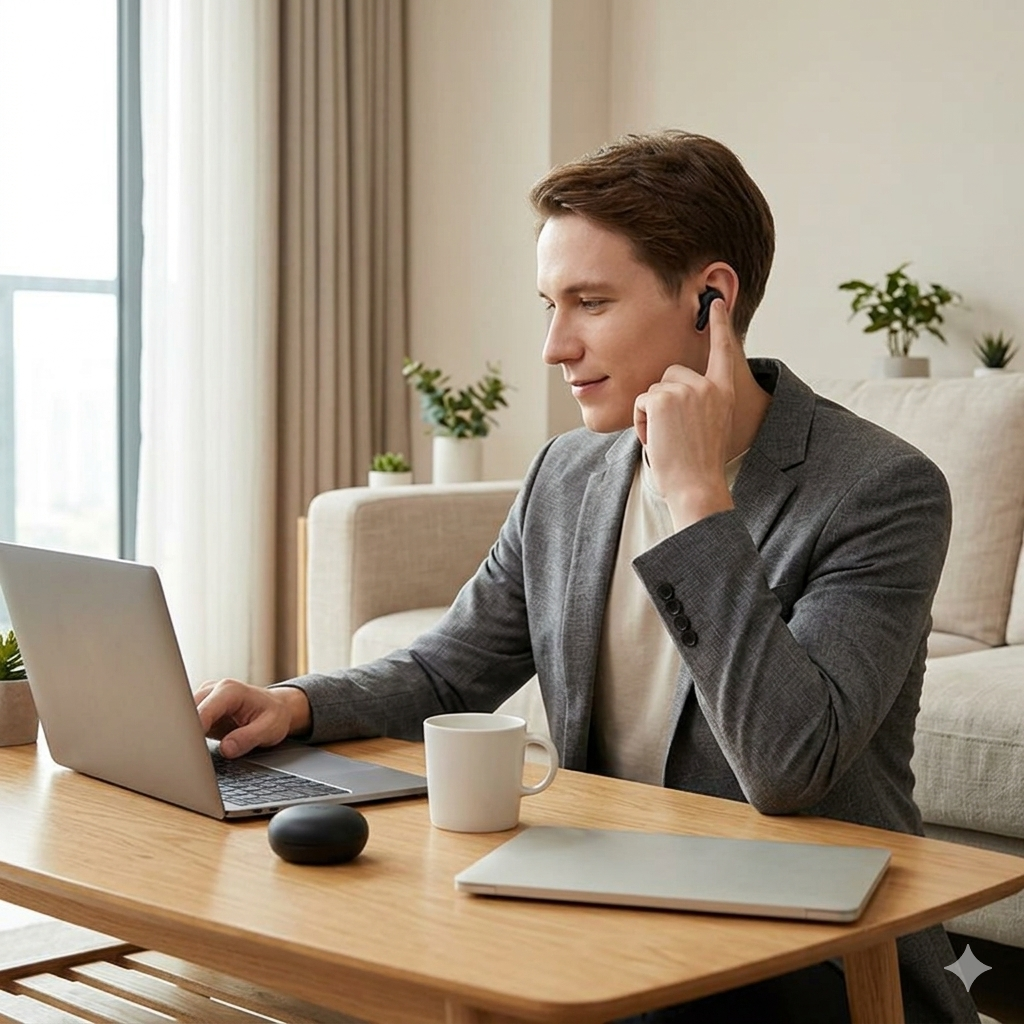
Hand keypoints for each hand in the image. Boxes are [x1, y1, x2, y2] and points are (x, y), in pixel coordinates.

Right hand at [194, 679, 311, 757]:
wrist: (275, 708)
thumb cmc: (274, 715)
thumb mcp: (270, 728)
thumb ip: (248, 738)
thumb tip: (226, 749)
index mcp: (230, 690)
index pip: (203, 710)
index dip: (194, 730)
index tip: (191, 749)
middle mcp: (213, 689)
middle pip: (186, 711)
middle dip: (185, 733)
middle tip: (189, 755)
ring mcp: (205, 698)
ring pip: (183, 716)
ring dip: (184, 734)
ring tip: (192, 753)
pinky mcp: (201, 709)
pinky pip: (187, 721)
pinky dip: (187, 735)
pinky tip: (193, 747)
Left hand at [633, 297, 737, 529]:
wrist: (696, 486)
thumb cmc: (698, 465)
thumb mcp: (709, 425)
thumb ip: (701, 401)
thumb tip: (675, 389)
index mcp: (723, 392)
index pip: (723, 351)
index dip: (720, 325)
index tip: (717, 302)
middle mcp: (709, 386)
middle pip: (671, 372)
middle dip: (663, 399)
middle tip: (674, 431)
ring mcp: (687, 390)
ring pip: (653, 389)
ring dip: (651, 415)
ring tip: (668, 438)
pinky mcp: (663, 398)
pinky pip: (641, 401)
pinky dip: (641, 422)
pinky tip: (656, 438)